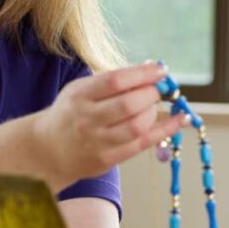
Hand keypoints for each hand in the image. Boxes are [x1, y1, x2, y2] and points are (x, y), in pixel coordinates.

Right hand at [30, 62, 184, 185]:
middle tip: (158, 87)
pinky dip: (165, 130)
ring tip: (155, 103)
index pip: (115, 81)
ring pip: (137, 126)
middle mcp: (87, 119)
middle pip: (128, 105)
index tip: (160, 69)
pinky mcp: (108, 159)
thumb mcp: (81, 89)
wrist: (48, 149)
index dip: (142, 73)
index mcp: (80, 95)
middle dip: (151, 93)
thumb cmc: (71, 112)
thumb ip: (112, 80)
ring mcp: (98, 142)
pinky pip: (143, 144)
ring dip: (154, 111)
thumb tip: (151, 67)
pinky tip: (180, 119)